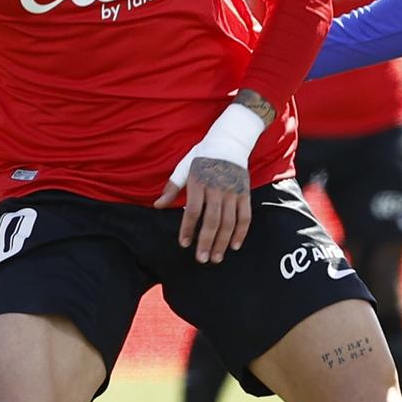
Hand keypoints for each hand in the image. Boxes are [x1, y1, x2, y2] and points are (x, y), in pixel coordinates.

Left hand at [156, 96, 267, 262]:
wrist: (230, 141)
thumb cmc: (203, 156)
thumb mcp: (184, 168)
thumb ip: (171, 188)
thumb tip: (157, 205)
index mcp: (199, 182)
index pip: (193, 211)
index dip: (188, 229)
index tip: (184, 244)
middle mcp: (217, 189)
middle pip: (212, 220)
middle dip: (206, 242)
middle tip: (202, 260)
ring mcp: (233, 192)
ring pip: (229, 222)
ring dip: (222, 242)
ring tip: (216, 258)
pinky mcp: (245, 194)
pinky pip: (245, 217)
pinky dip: (241, 233)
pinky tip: (234, 246)